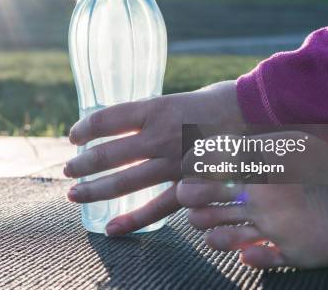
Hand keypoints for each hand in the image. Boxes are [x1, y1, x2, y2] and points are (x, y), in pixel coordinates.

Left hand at [64, 80, 245, 233]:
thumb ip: (152, 115)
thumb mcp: (179, 99)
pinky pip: (157, 208)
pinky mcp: (190, 185)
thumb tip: (125, 124)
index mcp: (158, 108)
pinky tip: (111, 228)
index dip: (86, 128)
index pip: (108, 118)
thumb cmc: (217, 102)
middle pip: (109, 153)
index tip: (74, 136)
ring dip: (95, 190)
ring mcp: (175, 163)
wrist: (258, 114)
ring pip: (125, 182)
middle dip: (83, 164)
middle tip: (68, 170)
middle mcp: (162, 136)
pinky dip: (133, 220)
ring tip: (74, 195)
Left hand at [177, 132, 327, 267]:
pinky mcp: (289, 252)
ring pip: (215, 234)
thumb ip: (252, 146)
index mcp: (259, 164)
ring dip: (208, 229)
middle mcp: (261, 194)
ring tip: (212, 223)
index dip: (188, 171)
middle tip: (191, 198)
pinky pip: (249, 257)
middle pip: (198, 200)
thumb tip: (212, 150)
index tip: (188, 173)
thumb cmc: (326, 170)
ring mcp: (273, 226)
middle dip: (189, 199)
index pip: (202, 166)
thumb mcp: (290, 145)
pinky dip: (242, 253)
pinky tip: (246, 246)